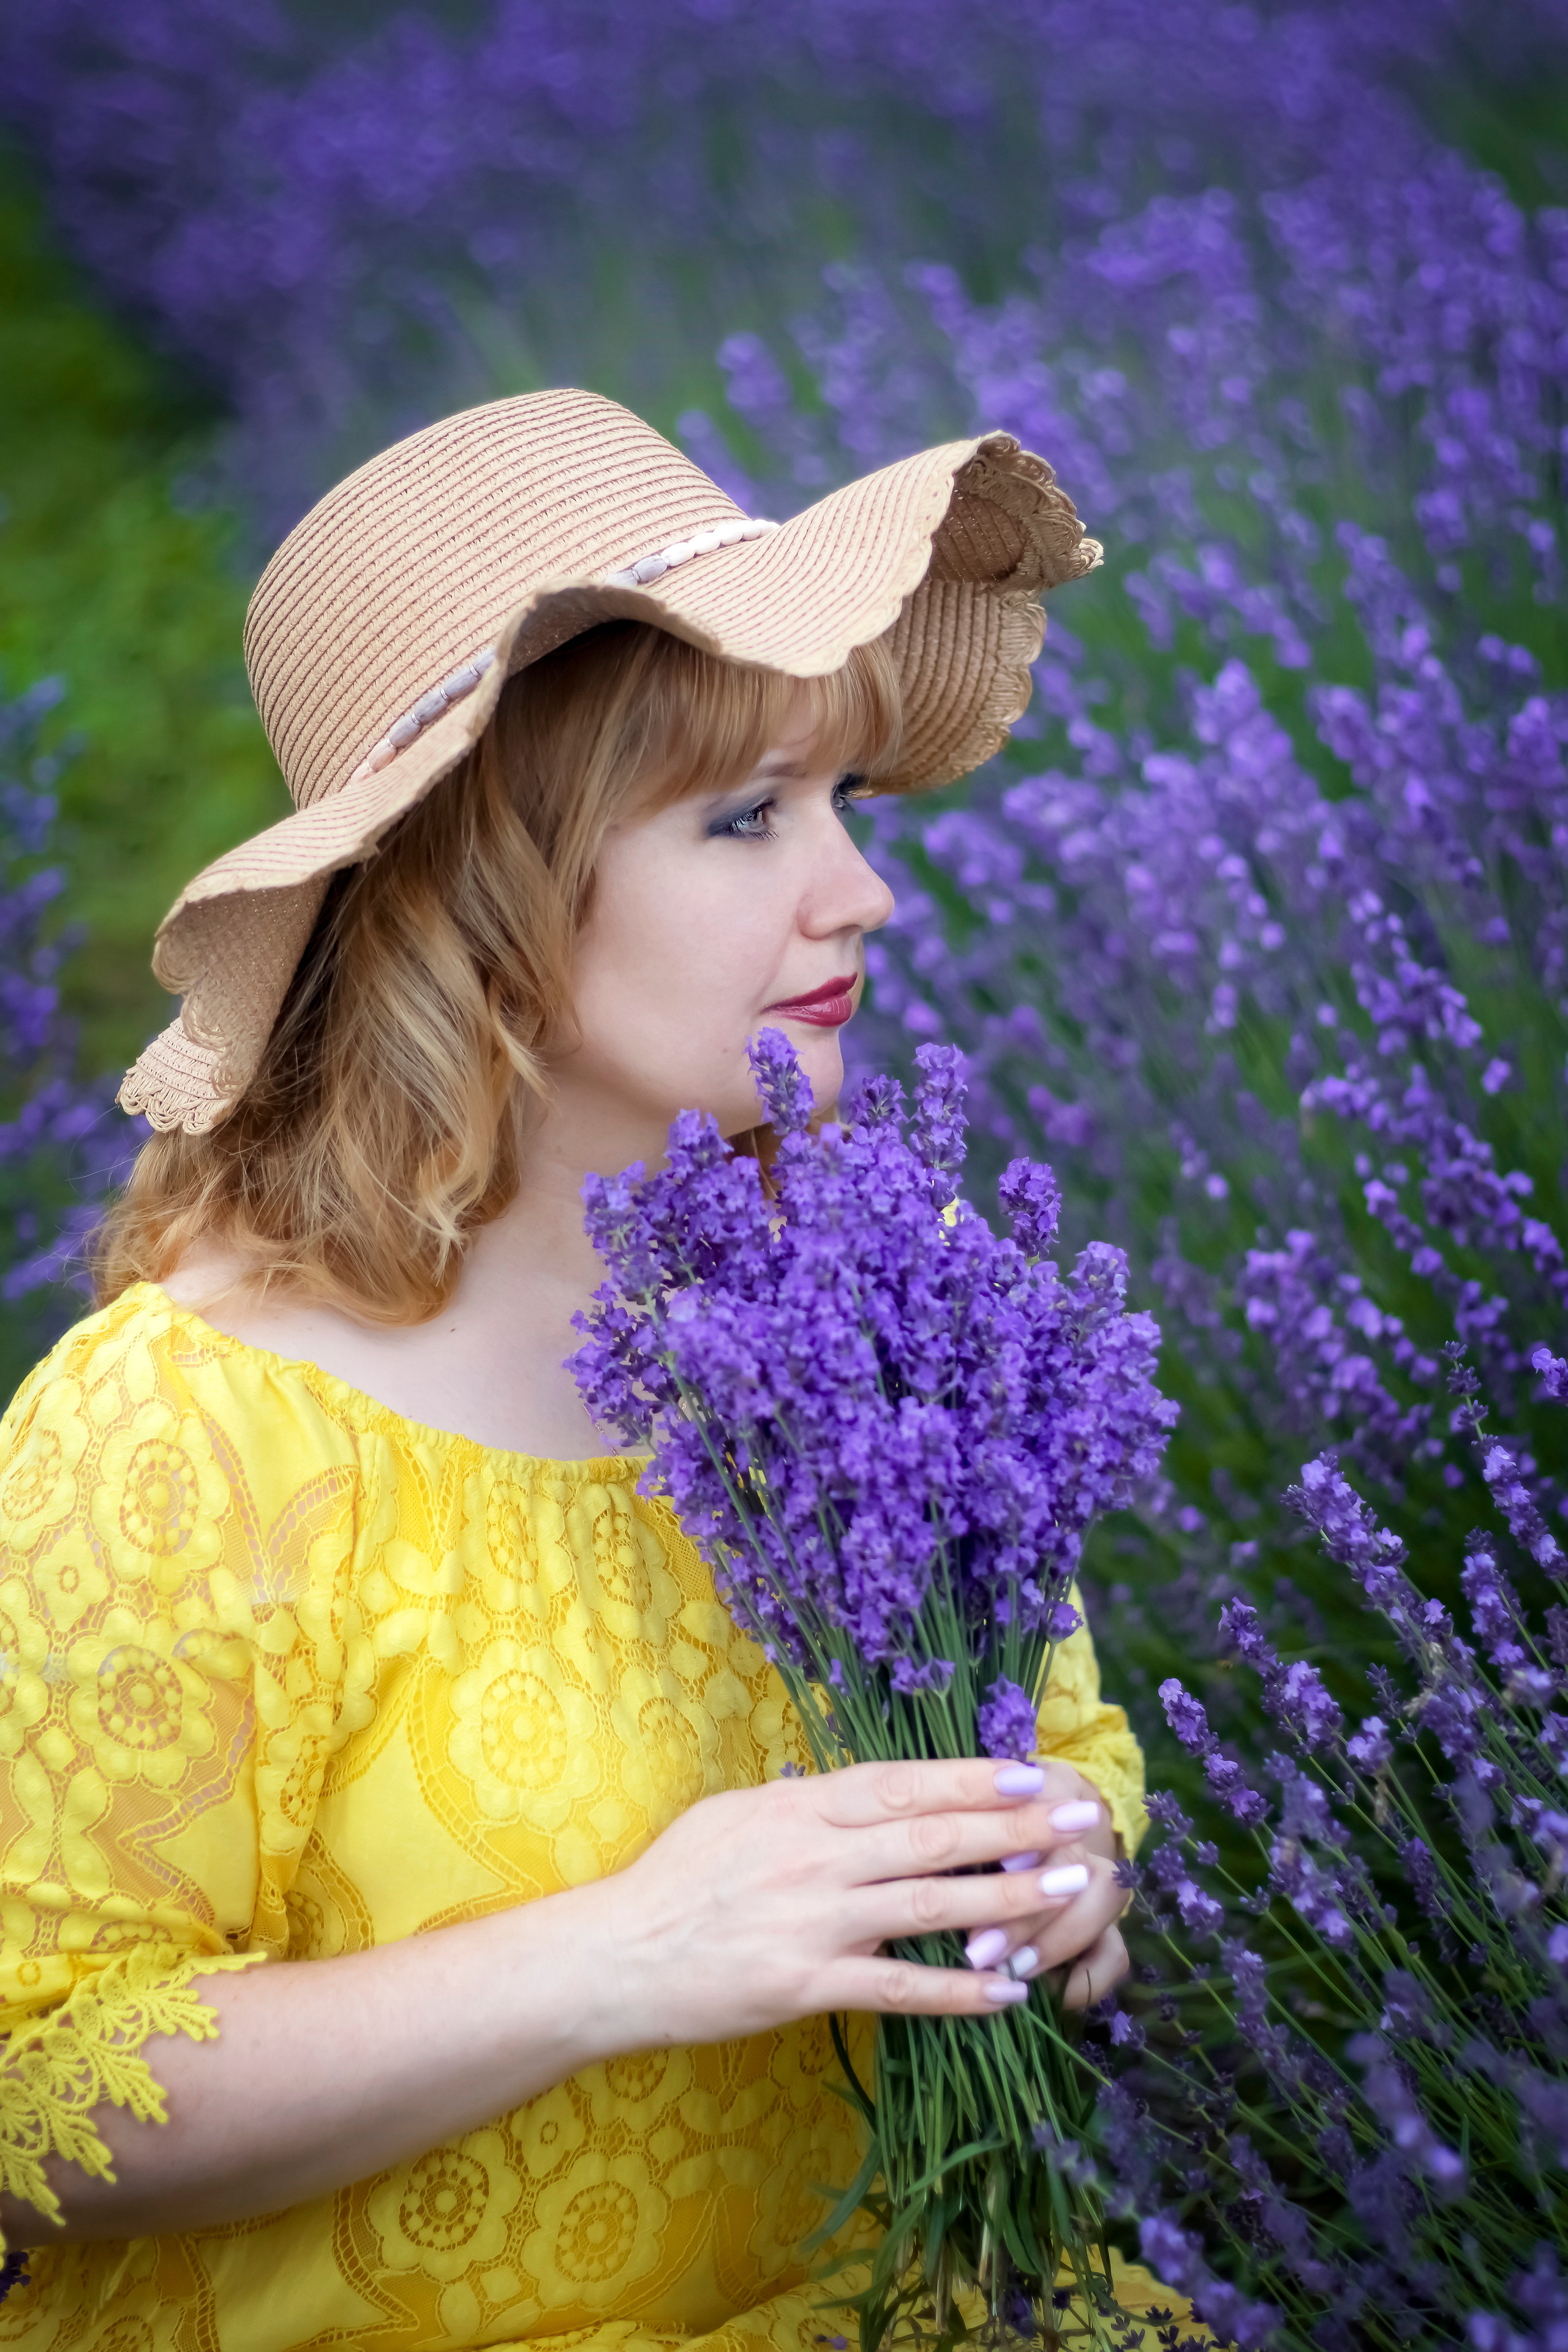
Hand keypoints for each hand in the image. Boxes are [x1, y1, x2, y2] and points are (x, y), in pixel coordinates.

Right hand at [590, 1757, 1122, 2048]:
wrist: (616, 1955)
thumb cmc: (675, 1881)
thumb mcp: (736, 1815)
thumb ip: (805, 1805)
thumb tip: (864, 1793)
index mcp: (800, 1806)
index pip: (904, 1783)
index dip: (973, 1777)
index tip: (1033, 1772)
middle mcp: (814, 1855)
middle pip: (933, 1835)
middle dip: (1015, 1825)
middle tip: (1081, 1820)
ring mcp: (813, 1921)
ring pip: (929, 1904)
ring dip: (1007, 1897)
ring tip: (1067, 1891)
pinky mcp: (805, 1985)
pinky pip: (899, 1988)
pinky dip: (960, 1991)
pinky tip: (1011, 1990)